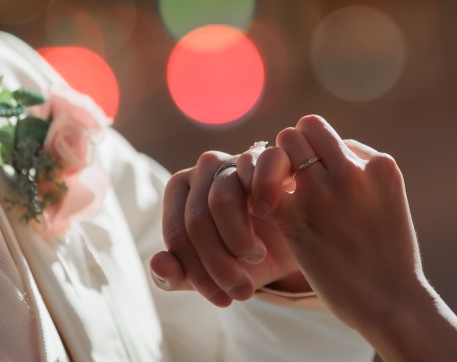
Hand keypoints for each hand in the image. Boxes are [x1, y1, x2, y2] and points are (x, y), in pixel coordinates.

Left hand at [150, 144, 306, 306]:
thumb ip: (176, 275)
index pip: (176, 234)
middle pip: (197, 221)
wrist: (298, 240)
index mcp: (180, 190)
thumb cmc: (247, 253)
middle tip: (243, 291)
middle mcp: (205, 168)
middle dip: (219, 266)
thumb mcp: (212, 273)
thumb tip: (158, 264)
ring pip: (222, 199)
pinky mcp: (270, 155)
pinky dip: (265, 194)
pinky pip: (259, 170)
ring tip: (256, 258)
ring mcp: (237, 158)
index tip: (221, 300)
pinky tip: (272, 216)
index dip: (196, 274)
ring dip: (240, 241)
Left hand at [258, 115, 422, 331]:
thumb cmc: (390, 261)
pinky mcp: (297, 218)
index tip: (318, 180)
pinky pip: (261, 186)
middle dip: (292, 150)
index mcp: (379, 164)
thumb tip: (334, 158)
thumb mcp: (389, 203)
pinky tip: (265, 216)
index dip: (320, 155)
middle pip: (304, 128)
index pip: (333, 137)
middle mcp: (351, 169)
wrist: (394, 304)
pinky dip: (258, 197)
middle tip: (289, 181)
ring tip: (275, 194)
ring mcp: (323, 191)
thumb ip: (363, 176)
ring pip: (280, 146)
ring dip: (273, 167)